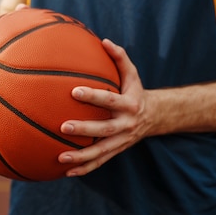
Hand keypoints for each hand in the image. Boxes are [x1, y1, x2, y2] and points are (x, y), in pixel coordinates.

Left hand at [58, 39, 150, 176]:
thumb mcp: (132, 73)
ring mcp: (121, 141)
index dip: (93, 95)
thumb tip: (103, 41)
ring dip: (81, 157)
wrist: (155, 116)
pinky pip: (99, 162)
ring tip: (60, 158)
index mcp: (129, 104)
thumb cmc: (135, 90)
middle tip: (63, 127)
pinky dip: (84, 169)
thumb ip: (119, 57)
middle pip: (104, 129)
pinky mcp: (116, 151)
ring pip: (101, 152)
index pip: (109, 99)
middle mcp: (126, 125)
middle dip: (85, 129)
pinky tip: (66, 173)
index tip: (74, 91)